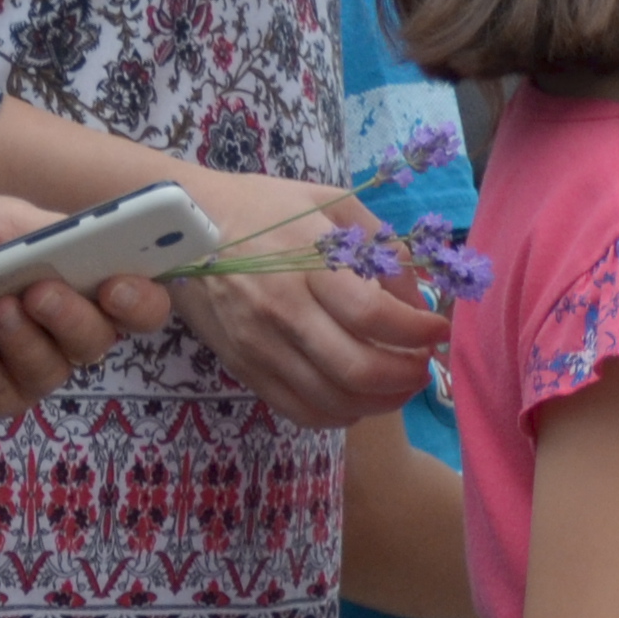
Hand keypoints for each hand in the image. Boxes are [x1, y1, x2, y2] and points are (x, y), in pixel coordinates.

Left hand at [0, 192, 172, 421]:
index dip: (140, 303)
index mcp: (84, 289)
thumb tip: (101, 241)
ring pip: (46, 375)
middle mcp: (62, 337)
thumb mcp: (7, 222)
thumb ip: (56, 236)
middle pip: (96, 345)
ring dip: (22, 341)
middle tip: (38, 293)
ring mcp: (21, 372)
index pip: (138, 307)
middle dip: (71, 320)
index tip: (116, 287)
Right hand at [160, 172, 445, 429]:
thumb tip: (418, 295)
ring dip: (381, 401)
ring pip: (332, 400)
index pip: (374, 316)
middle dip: (407, 375)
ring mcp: (259, 347)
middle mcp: (282, 311)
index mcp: (307, 263)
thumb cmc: (263, 208)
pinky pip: (299, 411)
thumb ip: (381, 245)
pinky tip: (359, 399)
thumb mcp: (329, 203)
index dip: (418, 332)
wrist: (179, 229)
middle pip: (357, 369)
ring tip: (402, 383)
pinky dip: (340, 415)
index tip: (439, 328)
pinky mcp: (244, 369)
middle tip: (425, 363)